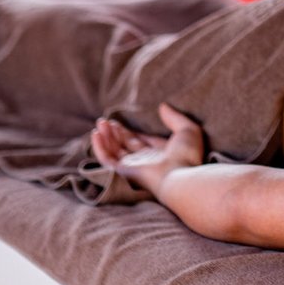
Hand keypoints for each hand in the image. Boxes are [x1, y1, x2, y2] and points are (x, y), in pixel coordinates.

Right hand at [90, 104, 206, 195]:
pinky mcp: (123, 171)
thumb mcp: (187, 130)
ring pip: (115, 151)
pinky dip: (99, 148)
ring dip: (106, 138)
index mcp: (159, 154)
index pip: (139, 142)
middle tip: (106, 121)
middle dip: (115, 134)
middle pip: (124, 146)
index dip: (129, 133)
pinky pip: (107, 160)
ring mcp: (133, 167)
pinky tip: (96, 133)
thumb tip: (163, 106)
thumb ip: (175, 118)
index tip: (120, 123)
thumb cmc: (187, 156)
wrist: (179, 177)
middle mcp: (144, 162)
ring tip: (101, 123)